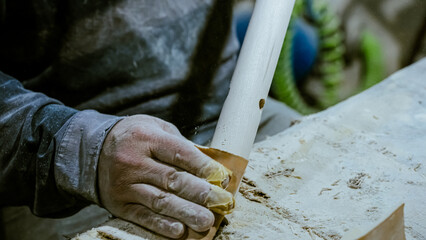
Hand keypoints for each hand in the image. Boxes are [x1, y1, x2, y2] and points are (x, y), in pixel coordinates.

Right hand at [98, 115, 232, 238]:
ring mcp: (126, 185)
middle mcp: (134, 161)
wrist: (92, 150)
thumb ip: (179, 143)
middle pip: (172, 179)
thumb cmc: (134, 137)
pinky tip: (180, 231)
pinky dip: (162, 226)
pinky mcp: (120, 205)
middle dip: (200, 192)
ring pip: (160, 201)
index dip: (204, 166)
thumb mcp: (155, 127)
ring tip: (206, 221)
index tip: (223, 177)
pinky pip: (143, 217)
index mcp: (146, 137)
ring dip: (186, 212)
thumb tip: (209, 165)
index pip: (180, 153)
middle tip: (221, 201)